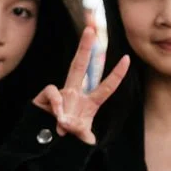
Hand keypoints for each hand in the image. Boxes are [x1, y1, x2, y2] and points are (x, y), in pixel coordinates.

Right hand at [33, 25, 129, 145]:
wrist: (43, 142)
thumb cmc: (67, 137)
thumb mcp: (80, 138)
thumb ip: (84, 134)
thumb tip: (81, 132)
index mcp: (90, 102)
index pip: (107, 86)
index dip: (117, 74)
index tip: (128, 59)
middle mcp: (76, 93)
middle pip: (82, 66)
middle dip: (85, 47)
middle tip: (90, 29)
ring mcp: (61, 93)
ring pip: (65, 79)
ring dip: (64, 103)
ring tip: (63, 122)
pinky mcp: (46, 96)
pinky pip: (53, 92)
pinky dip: (56, 103)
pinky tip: (56, 116)